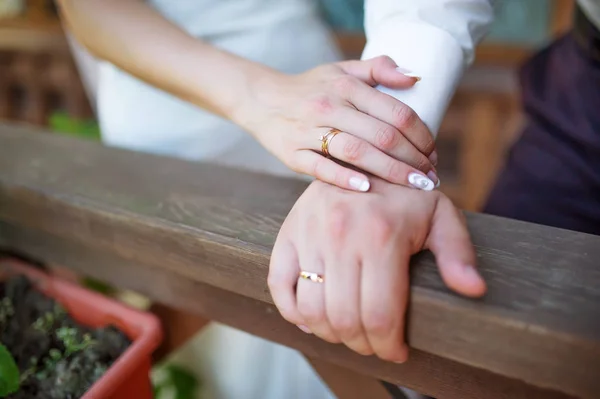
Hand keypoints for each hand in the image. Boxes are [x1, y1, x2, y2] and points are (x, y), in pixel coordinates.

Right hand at [234, 56, 438, 191]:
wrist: (262, 100)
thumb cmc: (311, 88)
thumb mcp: (342, 70)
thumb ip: (379, 69)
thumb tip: (415, 77)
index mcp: (347, 86)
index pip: (396, 112)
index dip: (421, 136)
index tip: (433, 153)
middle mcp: (329, 107)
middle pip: (382, 135)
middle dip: (413, 159)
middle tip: (430, 177)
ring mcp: (309, 131)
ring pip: (357, 152)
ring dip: (391, 172)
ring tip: (414, 186)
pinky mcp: (292, 153)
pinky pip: (321, 167)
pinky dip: (345, 178)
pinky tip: (369, 188)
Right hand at [268, 179, 485, 361]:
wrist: (365, 159)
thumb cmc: (406, 194)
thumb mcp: (441, 215)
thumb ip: (458, 253)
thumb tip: (473, 290)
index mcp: (382, 235)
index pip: (380, 316)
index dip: (388, 346)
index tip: (395, 352)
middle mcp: (341, 235)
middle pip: (345, 320)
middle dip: (362, 345)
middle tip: (374, 344)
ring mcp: (309, 234)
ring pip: (311, 310)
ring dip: (331, 333)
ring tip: (348, 332)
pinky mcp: (288, 234)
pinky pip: (279, 286)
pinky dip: (293, 312)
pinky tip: (313, 319)